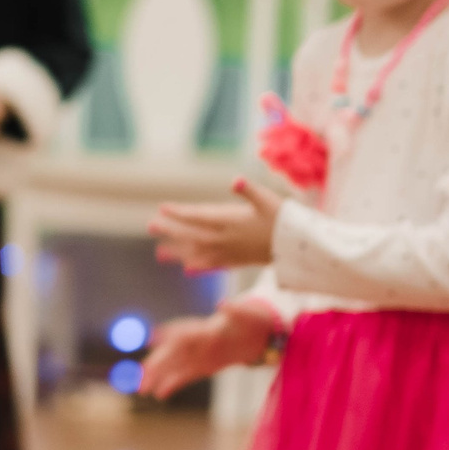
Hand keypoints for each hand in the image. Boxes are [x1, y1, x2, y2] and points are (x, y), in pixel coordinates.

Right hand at [138, 302, 275, 397]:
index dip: (167, 335)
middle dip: (157, 363)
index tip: (152, 340)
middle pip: (173, 353)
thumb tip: (222, 303)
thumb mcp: (247, 315)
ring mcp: (200, 354)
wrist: (263, 331)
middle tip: (141, 374)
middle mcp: (198, 341)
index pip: (183, 332)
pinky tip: (159, 395)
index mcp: (206, 327)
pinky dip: (173, 384)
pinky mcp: (205, 366)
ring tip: (142, 389)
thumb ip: (234, 311)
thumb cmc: (253, 319)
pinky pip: (186, 376)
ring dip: (159, 376)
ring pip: (174, 366)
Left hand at [150, 178, 283, 271]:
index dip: (179, 212)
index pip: (199, 216)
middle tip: (150, 226)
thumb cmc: (284, 219)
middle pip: (192, 234)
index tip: (162, 208)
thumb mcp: (269, 200)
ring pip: (199, 252)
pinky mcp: (237, 261)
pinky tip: (187, 269)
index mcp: (231, 221)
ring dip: (178, 253)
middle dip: (171, 230)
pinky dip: (199, 266)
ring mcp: (230, 252)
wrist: (298, 247)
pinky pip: (213, 265)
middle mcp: (226, 239)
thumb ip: (250, 190)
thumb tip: (236, 180)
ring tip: (159, 255)